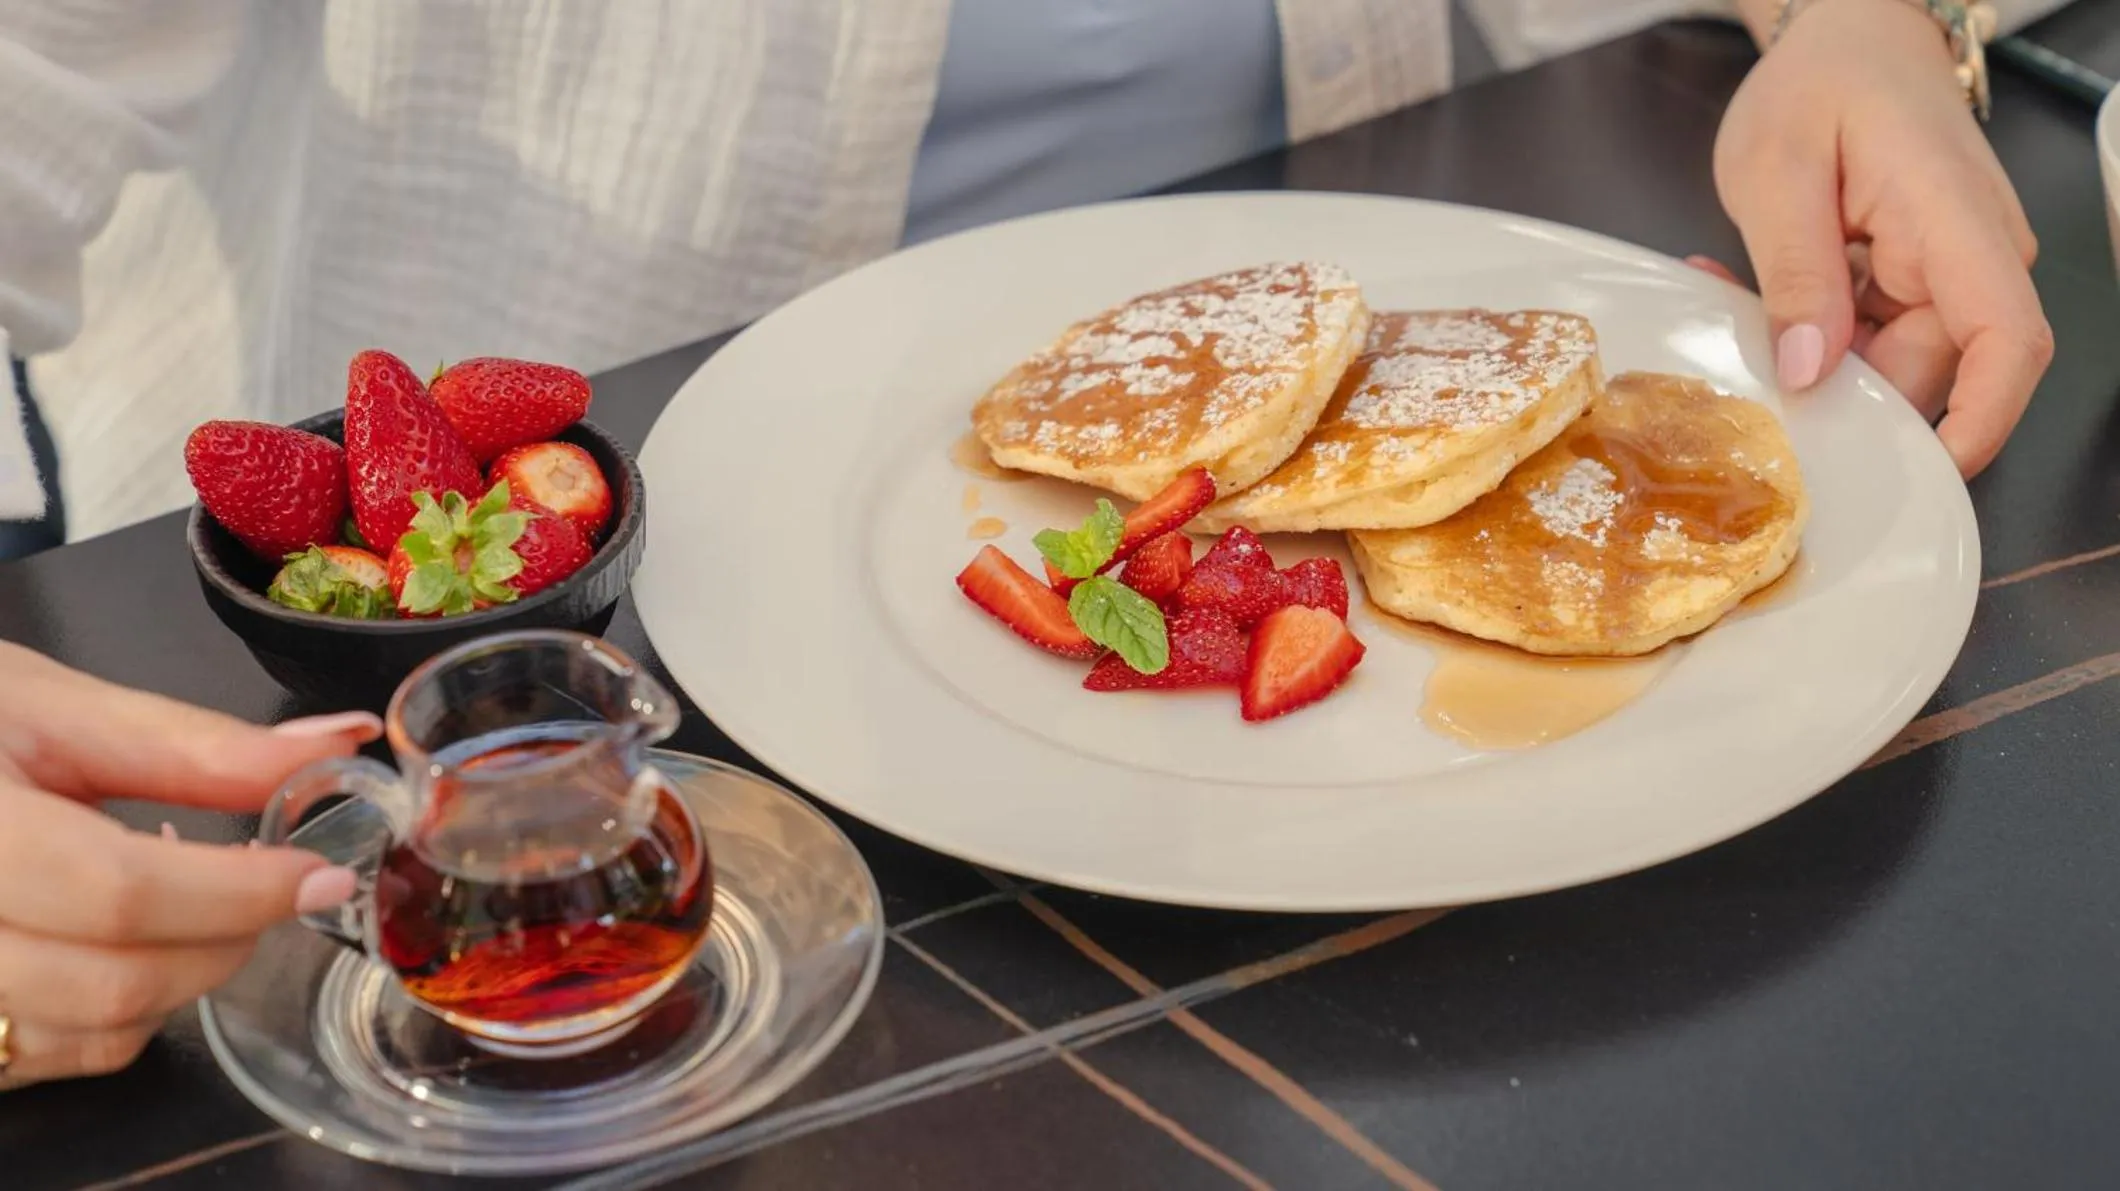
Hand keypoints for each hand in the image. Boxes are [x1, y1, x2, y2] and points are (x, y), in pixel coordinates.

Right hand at [0, 643, 377, 1088]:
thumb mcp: (51, 707)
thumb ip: (197, 744)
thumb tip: (342, 742)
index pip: (117, 892)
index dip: (238, 892)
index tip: (321, 873)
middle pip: (113, 981)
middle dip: (226, 938)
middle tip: (270, 886)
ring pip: (94, 1033)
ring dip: (181, 979)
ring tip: (191, 900)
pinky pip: (52, 1056)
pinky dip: (120, 1011)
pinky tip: (121, 941)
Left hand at [1713, 0, 2052, 476]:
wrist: (1848, 32)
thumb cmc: (1822, 78)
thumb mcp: (1780, 169)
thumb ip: (1795, 273)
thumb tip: (1812, 372)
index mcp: (1955, 224)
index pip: (2007, 341)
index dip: (1977, 422)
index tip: (1919, 472)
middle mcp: (1969, 257)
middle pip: (1924, 372)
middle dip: (1835, 388)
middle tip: (1742, 358)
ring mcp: (1943, 271)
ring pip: (1884, 361)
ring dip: (1807, 354)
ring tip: (1733, 299)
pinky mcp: (1911, 278)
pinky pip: (1864, 335)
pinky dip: (1807, 328)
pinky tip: (1747, 293)